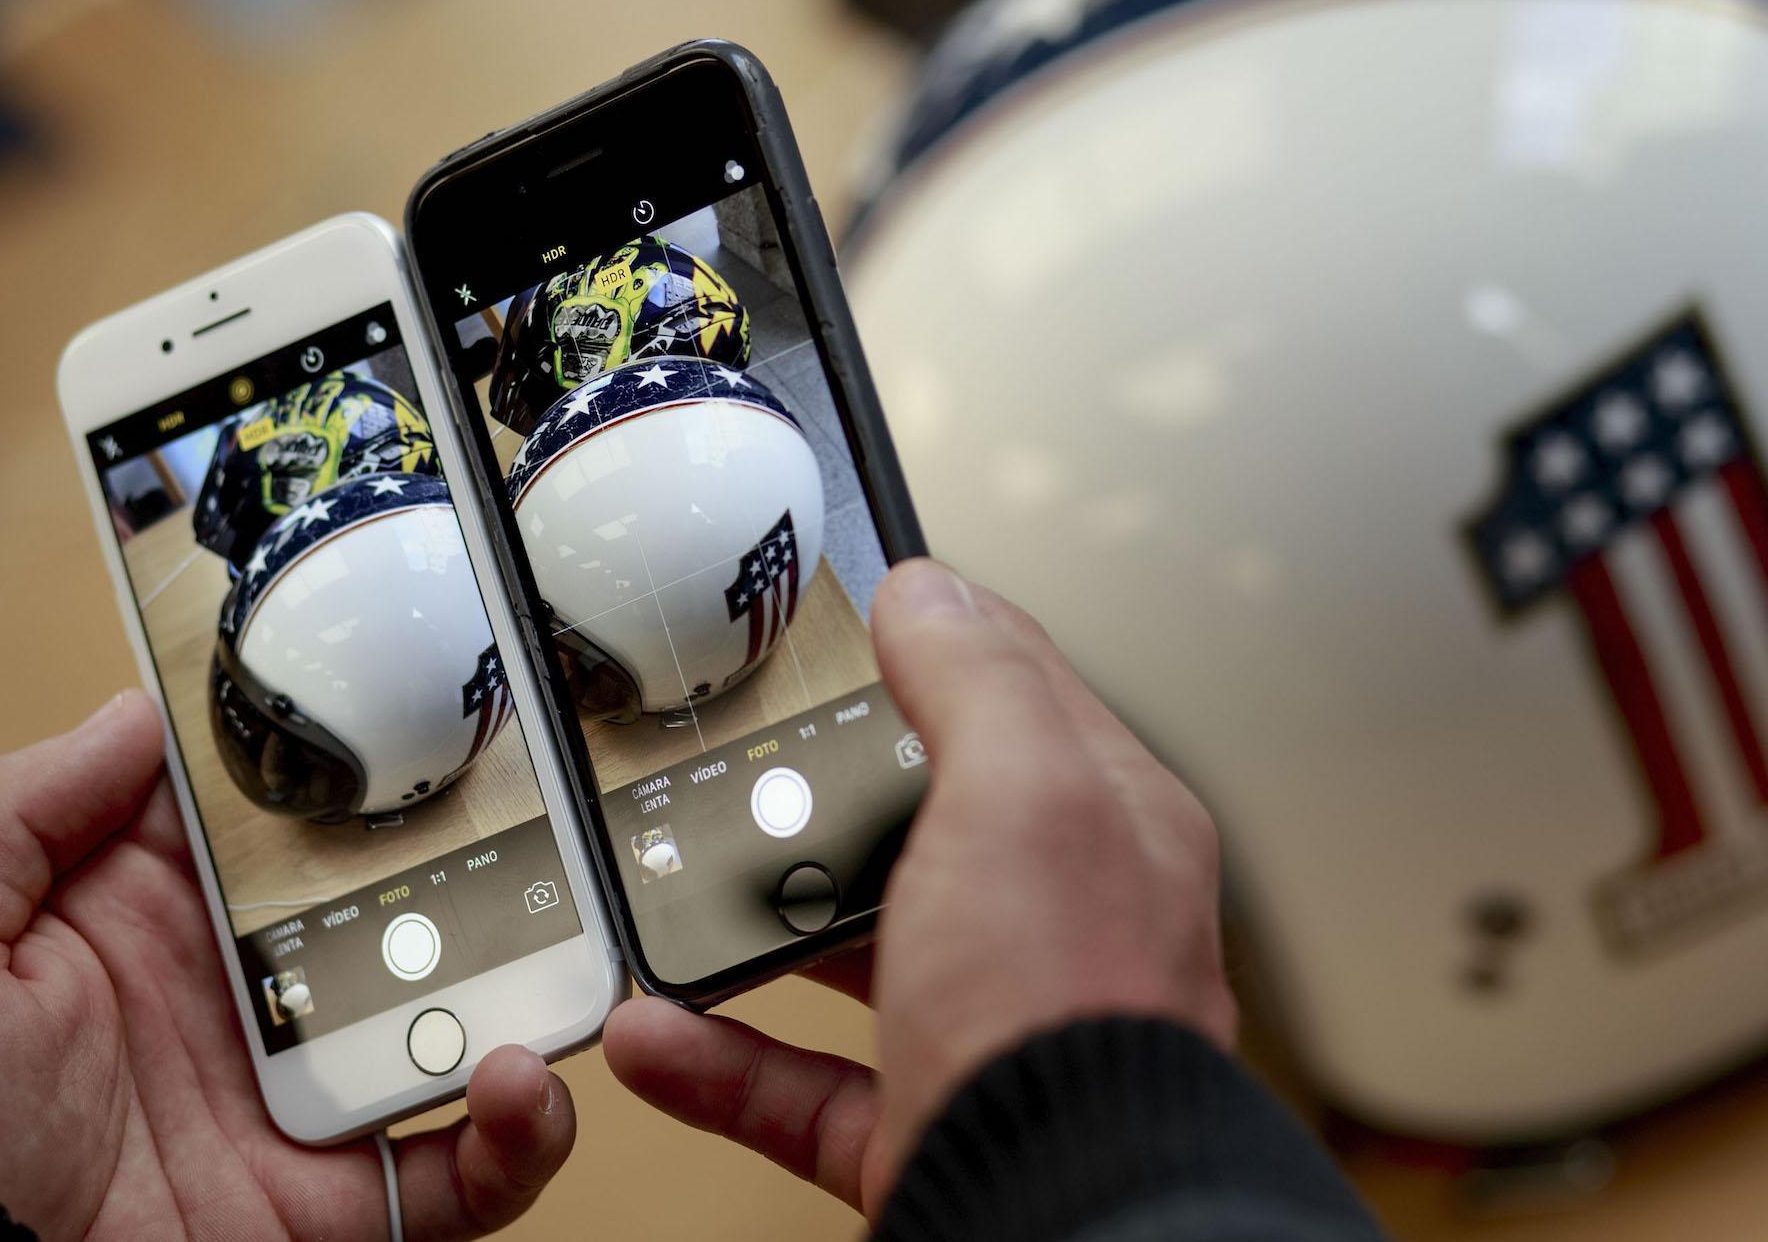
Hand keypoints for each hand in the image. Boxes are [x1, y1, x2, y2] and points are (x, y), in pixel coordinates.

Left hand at [0, 692, 575, 1239]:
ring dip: (533, 993)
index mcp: (159, 923)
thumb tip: (139, 712)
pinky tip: (521, 1081)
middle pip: (406, 915)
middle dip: (494, 872)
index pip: (293, 827)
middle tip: (556, 836)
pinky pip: (465, 1175)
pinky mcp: (340, 1202)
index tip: (447, 729)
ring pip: (461, 1031)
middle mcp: (249, 1003)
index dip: (371, 779)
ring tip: (566, 960)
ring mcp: (305, 1101)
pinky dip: (521, 1135)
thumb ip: (32, 807)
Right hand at [604, 560, 1234, 1215]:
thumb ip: (978, 681)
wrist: (1059, 1224)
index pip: (1021, 700)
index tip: (862, 617)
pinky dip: (722, 1061)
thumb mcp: (1023, 796)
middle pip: (929, 832)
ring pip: (863, 959)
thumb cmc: (1069, 1017)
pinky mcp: (925, 1129)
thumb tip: (933, 590)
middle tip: (746, 768)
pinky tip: (657, 1033)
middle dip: (830, 800)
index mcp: (1111, 829)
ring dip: (760, 929)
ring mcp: (991, 1033)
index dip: (940, 646)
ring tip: (680, 893)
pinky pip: (804, 1086)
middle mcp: (1061, 929)